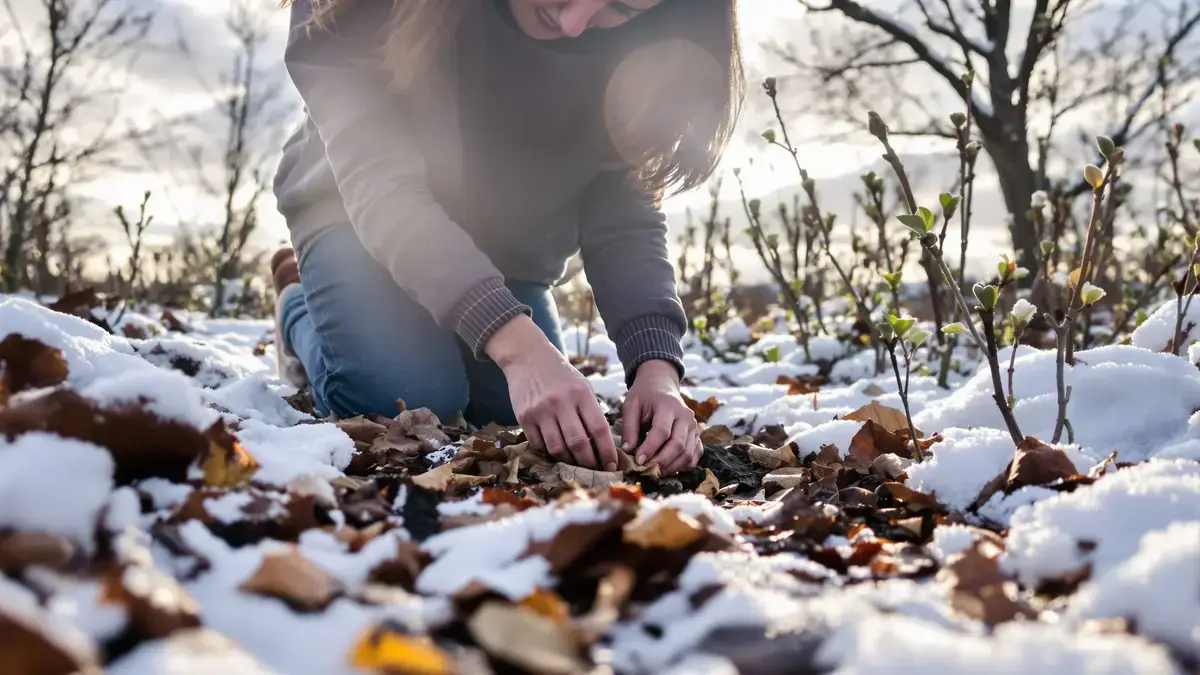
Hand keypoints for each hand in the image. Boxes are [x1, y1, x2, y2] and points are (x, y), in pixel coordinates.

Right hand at [487, 316, 618, 470]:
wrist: (528, 357)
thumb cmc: (560, 375)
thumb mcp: (582, 386)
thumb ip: (591, 411)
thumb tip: (601, 444)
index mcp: (581, 394)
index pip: (599, 429)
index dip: (607, 451)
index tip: (611, 465)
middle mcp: (561, 402)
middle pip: (578, 443)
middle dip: (588, 462)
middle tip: (593, 470)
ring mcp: (540, 410)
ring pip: (557, 447)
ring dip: (567, 460)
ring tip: (574, 462)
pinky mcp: (524, 416)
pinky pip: (538, 444)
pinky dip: (547, 451)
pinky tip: (554, 450)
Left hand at [621, 360, 700, 475]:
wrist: (662, 385)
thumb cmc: (644, 396)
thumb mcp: (631, 406)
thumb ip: (629, 428)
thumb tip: (628, 450)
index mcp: (668, 405)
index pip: (662, 431)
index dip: (650, 448)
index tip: (638, 461)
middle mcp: (685, 416)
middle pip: (678, 445)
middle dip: (661, 461)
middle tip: (646, 471)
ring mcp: (694, 426)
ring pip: (688, 453)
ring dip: (671, 467)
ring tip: (655, 472)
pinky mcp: (697, 435)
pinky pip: (694, 456)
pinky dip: (683, 466)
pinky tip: (668, 469)